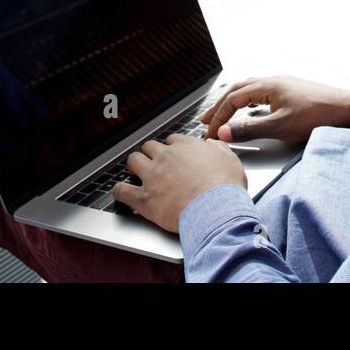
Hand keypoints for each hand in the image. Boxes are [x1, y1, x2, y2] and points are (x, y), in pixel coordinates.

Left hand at [113, 134, 246, 232]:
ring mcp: (152, 176)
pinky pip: (122, 190)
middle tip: (154, 162)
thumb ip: (218, 149)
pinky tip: (120, 192)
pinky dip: (119, 191)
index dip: (172, 148)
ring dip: (134, 165)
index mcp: (186, 146)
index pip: (172, 140)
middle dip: (151, 154)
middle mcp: (166, 157)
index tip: (174, 154)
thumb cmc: (225, 187)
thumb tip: (212, 145)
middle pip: (149, 147)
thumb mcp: (230, 160)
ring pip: (133, 161)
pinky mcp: (144, 198)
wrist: (215, 209)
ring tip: (136, 172)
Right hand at [200, 75, 349, 143]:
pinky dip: (249, 103)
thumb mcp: (279, 126)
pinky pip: (262, 94)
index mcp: (267, 85)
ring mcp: (283, 85)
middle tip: (206, 120)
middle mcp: (273, 81)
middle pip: (237, 90)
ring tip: (223, 115)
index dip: (218, 117)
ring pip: (250, 90)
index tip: (210, 133)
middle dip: (220, 106)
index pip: (232, 99)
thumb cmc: (317, 116)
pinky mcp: (292, 92)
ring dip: (233, 102)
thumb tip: (223, 132)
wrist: (346, 110)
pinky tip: (251, 112)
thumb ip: (249, 130)